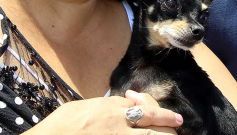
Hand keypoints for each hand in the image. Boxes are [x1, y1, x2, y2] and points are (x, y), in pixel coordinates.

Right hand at [32, 92, 181, 133]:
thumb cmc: (59, 126)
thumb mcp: (81, 107)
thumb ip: (100, 107)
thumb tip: (113, 107)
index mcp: (107, 106)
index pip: (137, 104)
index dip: (151, 107)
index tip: (158, 111)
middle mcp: (116, 119)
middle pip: (150, 116)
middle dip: (165, 118)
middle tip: (177, 121)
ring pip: (149, 133)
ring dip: (163, 132)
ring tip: (175, 132)